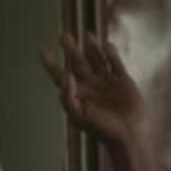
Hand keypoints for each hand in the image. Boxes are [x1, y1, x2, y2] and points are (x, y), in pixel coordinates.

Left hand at [41, 32, 145, 146]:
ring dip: (92, 47)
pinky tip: (106, 45)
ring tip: (87, 34)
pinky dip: (112, 54)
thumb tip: (65, 74)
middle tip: (63, 34)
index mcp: (78, 93)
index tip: (43, 52)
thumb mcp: (78, 115)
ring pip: (97, 59)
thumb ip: (67, 96)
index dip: (52, 65)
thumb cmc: (101, 129)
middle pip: (78, 62)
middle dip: (70, 49)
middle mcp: (91, 85)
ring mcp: (107, 82)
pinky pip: (116, 64)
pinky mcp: (124, 81)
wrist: (128, 135)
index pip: (61, 76)